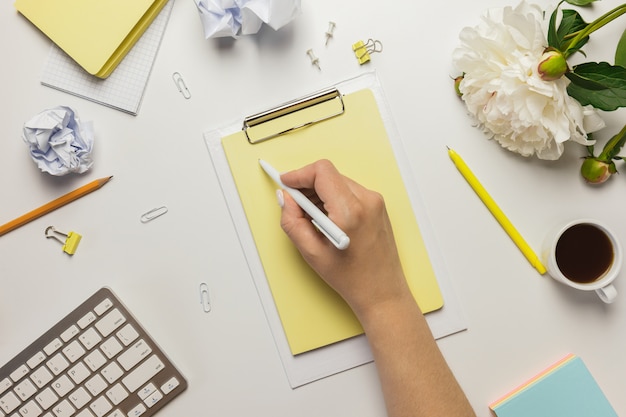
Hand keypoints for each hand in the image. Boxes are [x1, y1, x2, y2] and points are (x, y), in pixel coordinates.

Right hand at [278, 159, 411, 317]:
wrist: (381, 291)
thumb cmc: (351, 278)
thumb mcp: (312, 252)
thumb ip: (292, 220)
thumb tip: (285, 198)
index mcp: (350, 211)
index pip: (321, 172)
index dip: (299, 174)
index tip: (286, 182)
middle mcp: (367, 201)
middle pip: (329, 175)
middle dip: (307, 186)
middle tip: (295, 205)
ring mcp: (376, 202)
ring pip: (338, 182)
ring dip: (320, 193)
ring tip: (313, 219)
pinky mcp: (378, 206)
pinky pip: (349, 191)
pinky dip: (334, 199)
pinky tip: (329, 220)